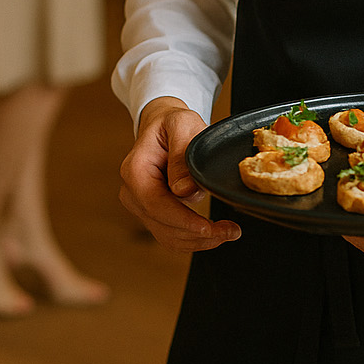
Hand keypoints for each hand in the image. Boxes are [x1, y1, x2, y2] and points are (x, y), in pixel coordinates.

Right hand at [119, 97, 240, 251]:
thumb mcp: (182, 125)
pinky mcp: (153, 214)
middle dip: (197, 234)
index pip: (155, 204)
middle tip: (231, 231)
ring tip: (229, 232)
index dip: (182, 220)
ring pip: (168, 236)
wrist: (165, 127)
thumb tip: (182, 190)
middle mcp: (132, 192)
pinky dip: (194, 239)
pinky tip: (216, 234)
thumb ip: (181, 155)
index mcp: (135, 170)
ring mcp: (141, 205)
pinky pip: (171, 234)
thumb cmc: (174, 123)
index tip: (207, 227)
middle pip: (163, 225)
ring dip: (199, 241)